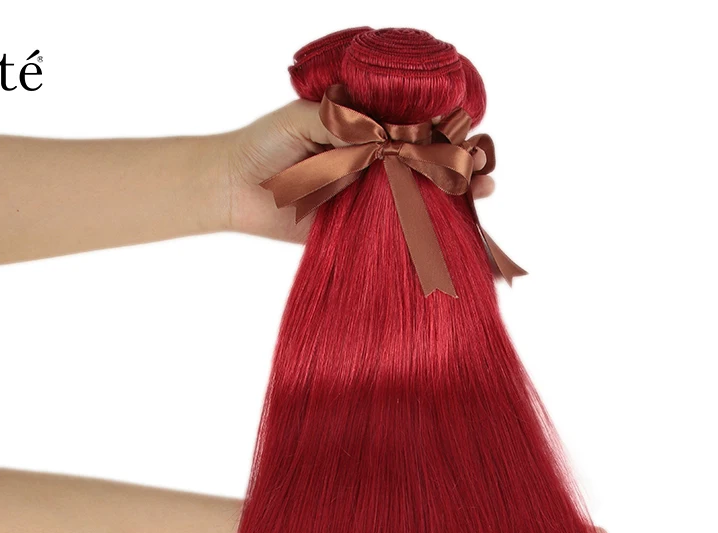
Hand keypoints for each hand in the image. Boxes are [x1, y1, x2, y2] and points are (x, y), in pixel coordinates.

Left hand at [221, 99, 495, 243]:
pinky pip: (397, 228)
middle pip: (430, 157)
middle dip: (462, 158)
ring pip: (422, 192)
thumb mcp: (302, 119)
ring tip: (483, 185)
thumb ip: (343, 125)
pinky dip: (426, 226)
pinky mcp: (361, 228)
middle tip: (482, 161)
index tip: (466, 129)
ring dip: (457, 189)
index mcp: (366, 125)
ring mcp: (371, 193)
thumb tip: (386, 139)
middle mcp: (376, 158)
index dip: (445, 125)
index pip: (417, 122)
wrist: (234, 187)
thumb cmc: (264, 142)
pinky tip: (456, 221)